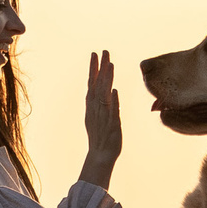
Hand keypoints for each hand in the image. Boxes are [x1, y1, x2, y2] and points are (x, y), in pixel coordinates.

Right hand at [80, 50, 122, 188]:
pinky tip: (114, 90)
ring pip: (104, 94)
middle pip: (97, 84)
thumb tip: (112, 89)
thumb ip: (105, 103)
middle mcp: (96, 108)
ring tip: (110, 64)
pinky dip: (112, 101)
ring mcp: (103, 116)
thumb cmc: (101, 137)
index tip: (95, 54)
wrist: (100, 156)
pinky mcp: (111, 125)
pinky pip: (112, 111)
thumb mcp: (100, 116)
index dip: (94, 68)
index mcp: (92, 105)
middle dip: (99, 67)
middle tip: (102, 51)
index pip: (92, 83)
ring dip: (106, 79)